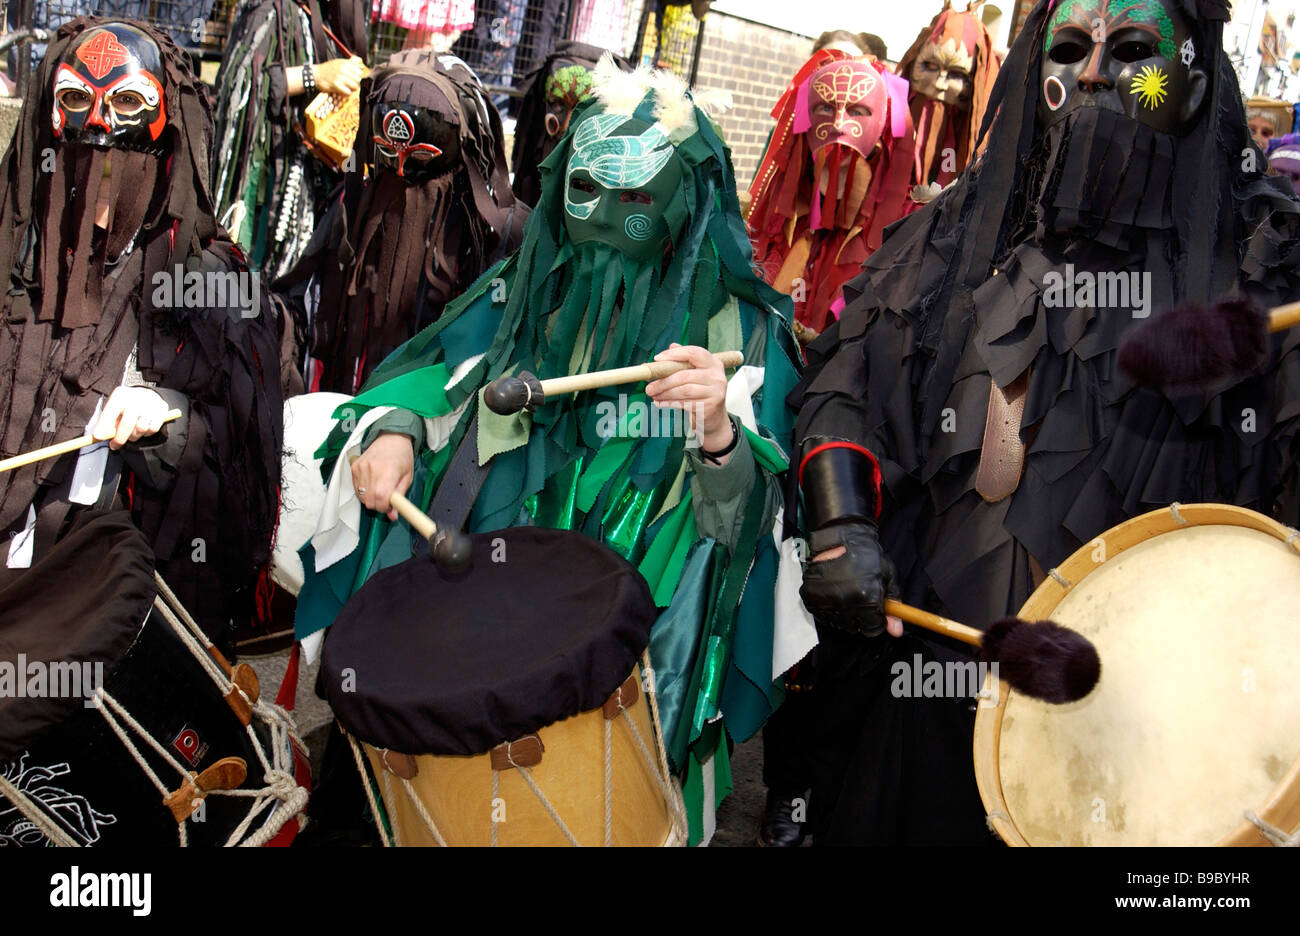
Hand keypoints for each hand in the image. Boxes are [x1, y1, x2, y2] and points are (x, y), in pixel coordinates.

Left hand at [92, 387, 170, 450]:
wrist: (146, 395)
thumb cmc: (126, 406)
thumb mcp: (114, 409)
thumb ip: (107, 422)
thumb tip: (100, 436)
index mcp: (120, 395)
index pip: (110, 413)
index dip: (103, 426)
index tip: (98, 438)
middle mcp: (136, 397)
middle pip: (127, 424)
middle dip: (120, 438)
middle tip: (115, 445)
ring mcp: (151, 402)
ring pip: (141, 429)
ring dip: (134, 436)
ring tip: (131, 433)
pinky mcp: (162, 408)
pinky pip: (153, 429)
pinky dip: (147, 433)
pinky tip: (143, 429)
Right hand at [314, 56, 365, 94]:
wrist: (315, 74)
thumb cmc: (327, 69)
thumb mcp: (339, 62)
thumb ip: (350, 64)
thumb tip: (362, 67)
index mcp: (345, 63)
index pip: (360, 72)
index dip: (358, 76)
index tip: (354, 78)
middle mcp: (343, 69)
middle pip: (358, 80)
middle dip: (355, 83)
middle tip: (350, 84)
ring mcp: (340, 77)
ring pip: (355, 86)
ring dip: (351, 89)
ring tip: (346, 87)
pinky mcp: (336, 85)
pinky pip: (348, 92)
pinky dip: (346, 93)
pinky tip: (342, 90)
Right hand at [351, 432, 413, 520]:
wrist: (391, 438)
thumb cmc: (402, 457)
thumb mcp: (408, 477)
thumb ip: (399, 498)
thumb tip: (392, 516)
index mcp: (388, 471)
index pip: (380, 498)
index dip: (384, 507)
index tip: (389, 507)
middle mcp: (372, 469)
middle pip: (369, 500)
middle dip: (377, 505)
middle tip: (386, 499)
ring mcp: (361, 467)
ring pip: (361, 497)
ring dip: (370, 499)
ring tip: (380, 489)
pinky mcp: (354, 467)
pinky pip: (355, 489)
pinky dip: (363, 491)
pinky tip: (372, 484)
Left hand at [645, 343, 729, 450]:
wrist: (714, 418)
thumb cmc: (702, 393)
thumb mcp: (696, 374)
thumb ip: (685, 361)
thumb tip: (671, 346)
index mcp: (713, 363)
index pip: (693, 353)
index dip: (674, 354)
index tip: (657, 359)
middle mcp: (717, 376)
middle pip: (684, 375)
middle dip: (664, 381)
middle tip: (649, 387)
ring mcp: (715, 391)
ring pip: (684, 390)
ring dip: (665, 393)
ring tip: (653, 395)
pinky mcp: (710, 406)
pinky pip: (685, 403)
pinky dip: (669, 403)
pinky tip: (660, 403)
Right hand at [802, 523, 901, 637]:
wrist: (840, 536)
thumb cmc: (866, 554)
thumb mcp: (888, 576)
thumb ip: (893, 604)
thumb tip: (895, 630)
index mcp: (868, 599)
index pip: (872, 629)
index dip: (876, 622)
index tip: (875, 614)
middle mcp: (847, 603)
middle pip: (854, 628)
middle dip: (859, 618)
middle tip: (860, 599)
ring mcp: (827, 601)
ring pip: (837, 622)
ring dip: (843, 614)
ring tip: (846, 593)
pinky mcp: (812, 598)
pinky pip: (822, 614)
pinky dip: (828, 607)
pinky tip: (834, 593)